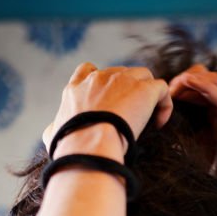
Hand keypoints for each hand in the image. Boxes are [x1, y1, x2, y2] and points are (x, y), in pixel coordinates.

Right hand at [43, 63, 172, 157]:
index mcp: (77, 87)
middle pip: (121, 73)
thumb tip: (52, 131)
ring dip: (147, 94)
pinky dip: (164, 104)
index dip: (102, 81)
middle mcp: (100, 78)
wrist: (88, 144)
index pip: (89, 70)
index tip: (109, 100)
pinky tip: (160, 122)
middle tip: (131, 116)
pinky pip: (162, 89)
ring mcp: (123, 80)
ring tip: (149, 118)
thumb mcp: (53, 134)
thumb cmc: (70, 145)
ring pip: (143, 76)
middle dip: (129, 91)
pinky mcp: (144, 90)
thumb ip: (54, 127)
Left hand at [168, 65, 216, 202]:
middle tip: (166, 91)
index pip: (202, 81)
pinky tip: (187, 85)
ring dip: (191, 82)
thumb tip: (151, 118)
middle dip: (185, 80)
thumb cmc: (209, 175)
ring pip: (215, 81)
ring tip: (172, 89)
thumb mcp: (189, 145)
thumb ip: (179, 127)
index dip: (182, 82)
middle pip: (208, 76)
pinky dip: (204, 88)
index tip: (162, 92)